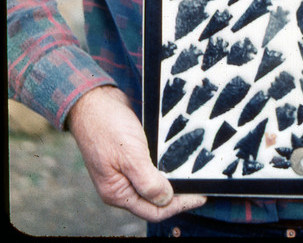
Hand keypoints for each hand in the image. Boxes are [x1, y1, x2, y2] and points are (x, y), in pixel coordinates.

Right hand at [66, 85, 206, 220]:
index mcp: (117, 192)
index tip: (200, 196)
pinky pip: (150, 168)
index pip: (153, 210)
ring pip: (153, 184)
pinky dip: (164, 167)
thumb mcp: (130, 155)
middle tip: (200, 186)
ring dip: (171, 181)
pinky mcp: (129, 156)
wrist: (94, 100)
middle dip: (177, 196)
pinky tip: (176, 161)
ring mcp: (124, 171)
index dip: (178, 205)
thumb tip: (166, 200)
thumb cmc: (107, 126)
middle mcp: (120, 186)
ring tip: (192, 176)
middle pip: (154, 201)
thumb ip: (147, 181)